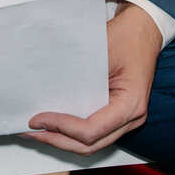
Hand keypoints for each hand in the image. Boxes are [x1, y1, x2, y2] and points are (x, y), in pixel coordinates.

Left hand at [25, 1, 161, 154]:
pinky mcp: (116, 115)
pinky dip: (72, 132)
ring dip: (63, 139)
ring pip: (91, 144)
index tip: (39, 118)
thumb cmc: (128, 37)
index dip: (62, 127)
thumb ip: (78, 72)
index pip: (92, 129)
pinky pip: (93, 132)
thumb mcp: (102, 50)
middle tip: (31, 130)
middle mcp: (131, 117)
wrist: (143, 30)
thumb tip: (47, 88)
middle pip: (90, 144)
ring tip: (37, 130)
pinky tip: (54, 124)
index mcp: (131, 104)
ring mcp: (125, 119)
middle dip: (57, 140)